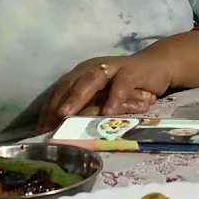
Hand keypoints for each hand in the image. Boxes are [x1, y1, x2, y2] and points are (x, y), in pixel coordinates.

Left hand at [36, 53, 175, 132]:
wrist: (157, 66)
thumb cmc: (126, 86)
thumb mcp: (103, 96)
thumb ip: (88, 108)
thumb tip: (64, 131)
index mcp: (82, 73)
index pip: (60, 90)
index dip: (48, 109)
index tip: (40, 130)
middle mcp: (93, 68)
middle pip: (69, 85)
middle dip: (56, 104)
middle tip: (46, 124)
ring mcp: (112, 68)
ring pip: (90, 82)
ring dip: (76, 98)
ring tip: (66, 115)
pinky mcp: (131, 72)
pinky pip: (120, 86)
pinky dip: (114, 98)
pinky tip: (108, 113)